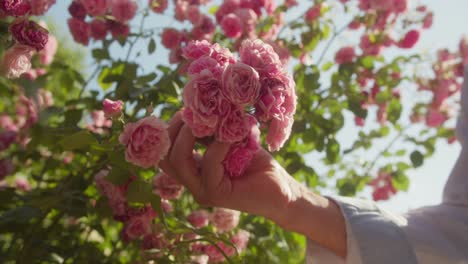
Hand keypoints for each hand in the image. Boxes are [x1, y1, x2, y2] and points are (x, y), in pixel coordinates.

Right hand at [160, 111, 346, 257]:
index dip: (171, 128)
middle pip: (165, 157)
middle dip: (175, 129)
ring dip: (190, 135)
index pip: (165, 153)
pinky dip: (219, 145)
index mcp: (193, 172)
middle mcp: (193, 183)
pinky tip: (234, 137)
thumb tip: (199, 107)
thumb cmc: (257, 164)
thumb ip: (212, 132)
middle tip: (193, 112)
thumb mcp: (230, 141)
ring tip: (208, 119)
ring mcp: (202, 191)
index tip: (189, 109)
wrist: (282, 191)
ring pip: (178, 161)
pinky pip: (208, 163)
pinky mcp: (216, 195)